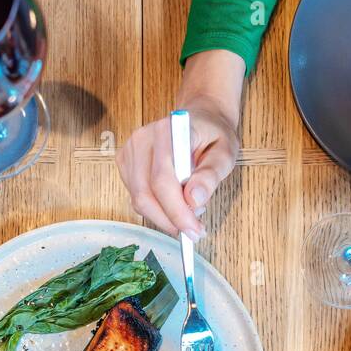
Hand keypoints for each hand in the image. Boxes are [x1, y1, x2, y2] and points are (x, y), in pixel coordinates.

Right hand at [115, 50, 244, 238]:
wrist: (200, 118)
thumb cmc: (214, 135)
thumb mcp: (225, 153)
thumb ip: (210, 176)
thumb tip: (194, 200)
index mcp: (167, 131)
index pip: (163, 179)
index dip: (177, 211)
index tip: (194, 231)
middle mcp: (142, 139)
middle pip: (145, 194)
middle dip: (170, 220)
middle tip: (193, 232)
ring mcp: (129, 151)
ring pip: (138, 199)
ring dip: (163, 216)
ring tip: (189, 214)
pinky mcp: (125, 163)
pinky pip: (136, 197)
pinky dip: (155, 209)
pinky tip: (174, 204)